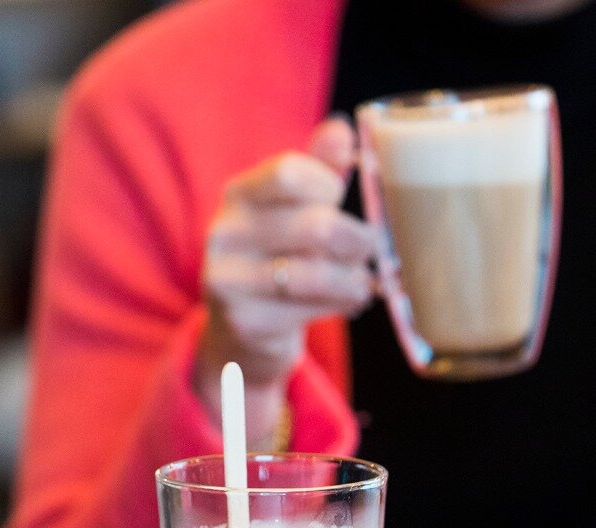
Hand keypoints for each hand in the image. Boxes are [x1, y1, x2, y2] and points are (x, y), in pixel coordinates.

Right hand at [194, 117, 377, 443]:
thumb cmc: (277, 257)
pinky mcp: (244, 322)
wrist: (241, 329)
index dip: (328, 185)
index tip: (338, 200)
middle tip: (371, 249)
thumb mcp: (293, 209)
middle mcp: (224, 234)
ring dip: (355, 279)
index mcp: (238, 196)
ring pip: (316, 273)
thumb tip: (342, 129)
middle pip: (315, 226)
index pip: (290, 173)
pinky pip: (310, 309)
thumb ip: (317, 169)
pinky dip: (343, 304)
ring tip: (364, 282)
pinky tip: (349, 301)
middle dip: (358, 240)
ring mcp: (229, 281)